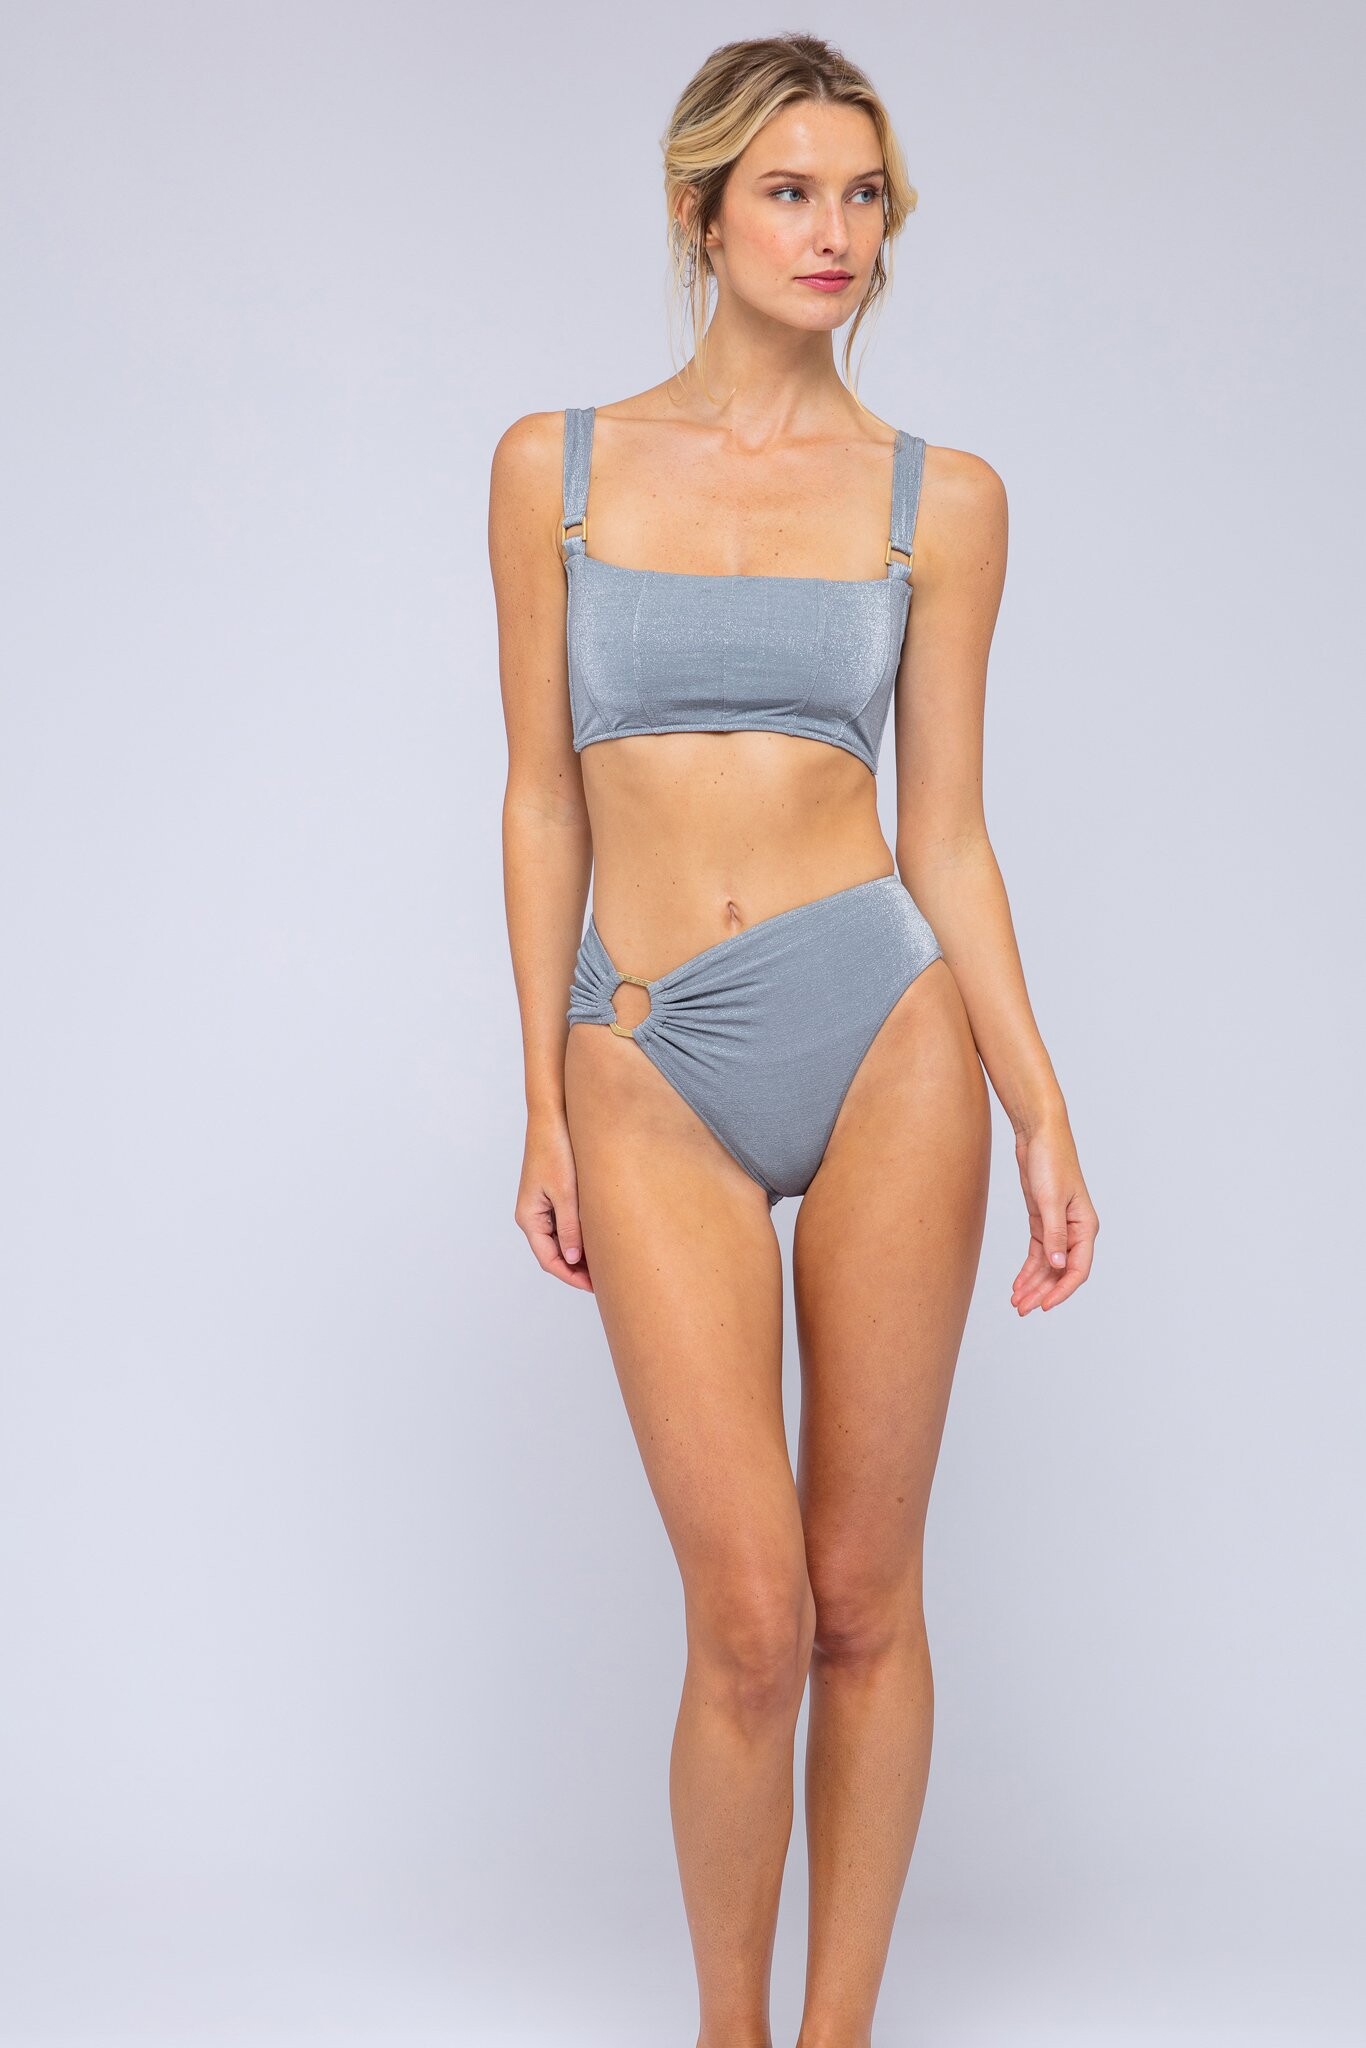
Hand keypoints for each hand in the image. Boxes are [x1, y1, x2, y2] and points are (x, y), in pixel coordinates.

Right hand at [515, 1111, 593, 1291]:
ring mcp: (542, 1205)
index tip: (594, 1287)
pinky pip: (565, 1223)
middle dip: (577, 1269)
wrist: (552, 1116)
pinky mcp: (552, 1194)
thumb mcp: (566, 1193)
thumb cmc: (555, 1150)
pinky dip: (580, 1234)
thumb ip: (570, 1228)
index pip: (549, 1260)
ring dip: (580, 1252)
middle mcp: (532, 1215)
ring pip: (561, 1239)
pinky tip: (599, 1237)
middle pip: (554, 1253)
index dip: (571, 1276)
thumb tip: (574, 1259)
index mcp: (529, 1217)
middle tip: (605, 1280)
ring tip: (606, 1261)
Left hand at [1010, 1116, 1097, 1314]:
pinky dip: (1028, 1269)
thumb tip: (1059, 1266)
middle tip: (1022, 1309)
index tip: (1045, 1306)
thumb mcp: (1050, 1200)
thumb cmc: (1051, 1160)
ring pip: (1048, 1265)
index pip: (1078, 1269)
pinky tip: (1018, 1283)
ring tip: (1017, 1302)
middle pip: (1061, 1272)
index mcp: (1085, 1226)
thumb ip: (1055, 1235)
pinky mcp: (1042, 1220)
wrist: (1038, 1134)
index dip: (1062, 1291)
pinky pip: (1038, 1253)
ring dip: (1033, 1284)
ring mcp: (1058, 1227)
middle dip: (1042, 1292)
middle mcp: (1074, 1230)